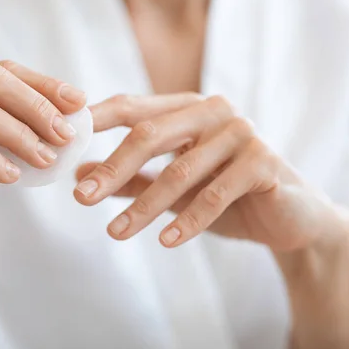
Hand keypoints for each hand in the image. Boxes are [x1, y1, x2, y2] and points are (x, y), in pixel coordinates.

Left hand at [74, 93, 340, 251]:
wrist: (288, 216)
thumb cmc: (223, 194)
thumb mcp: (170, 186)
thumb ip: (128, 178)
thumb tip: (78, 177)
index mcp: (185, 108)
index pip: (130, 107)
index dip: (94, 120)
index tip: (61, 141)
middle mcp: (211, 111)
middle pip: (148, 134)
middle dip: (112, 169)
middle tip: (81, 198)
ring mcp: (240, 133)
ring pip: (179, 170)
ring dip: (144, 206)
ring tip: (115, 233)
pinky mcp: (264, 162)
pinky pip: (216, 193)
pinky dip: (188, 220)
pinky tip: (165, 241)